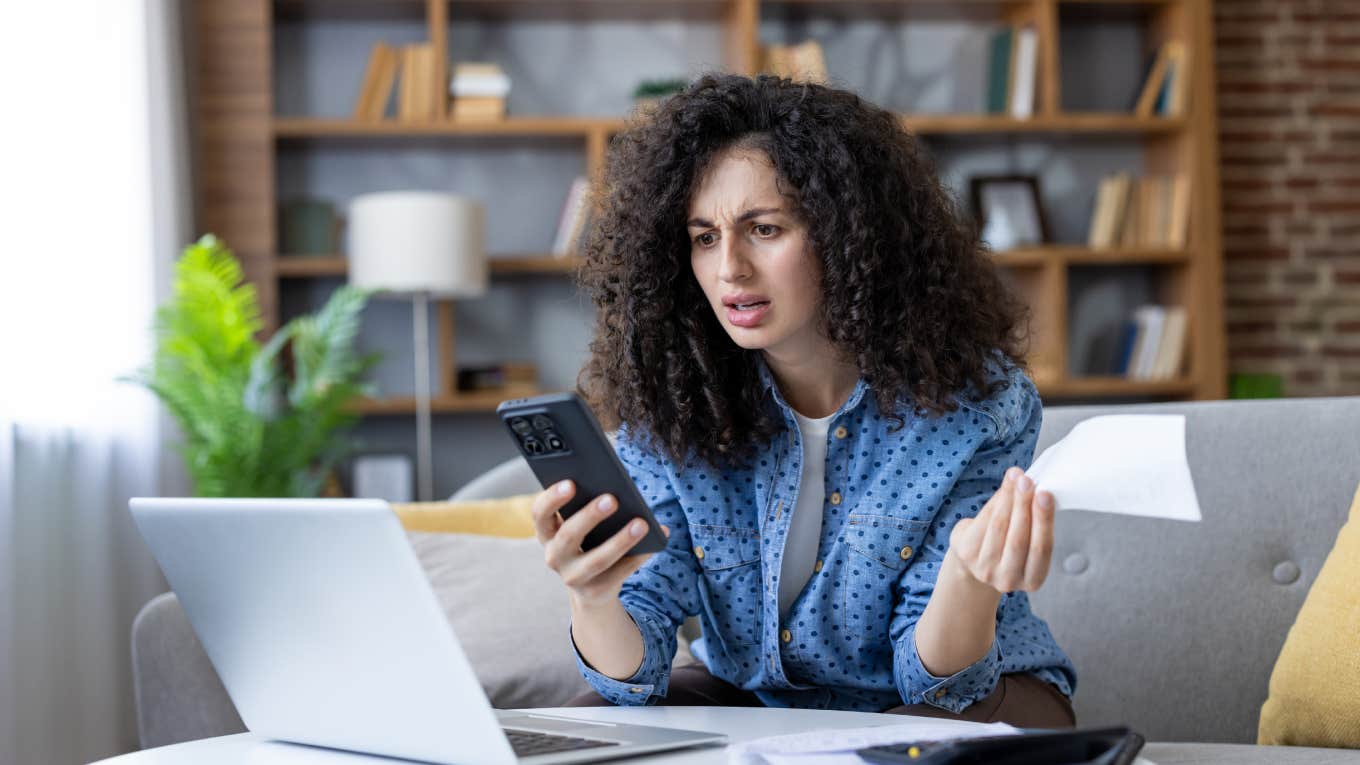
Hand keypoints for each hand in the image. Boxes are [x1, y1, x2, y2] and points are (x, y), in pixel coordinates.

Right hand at [531, 480, 668, 605]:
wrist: (591, 586)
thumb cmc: (588, 541)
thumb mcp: (580, 525)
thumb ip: (587, 506)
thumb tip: (618, 491)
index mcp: (547, 532)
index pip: (540, 514)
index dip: (552, 498)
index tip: (571, 483)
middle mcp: (554, 556)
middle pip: (568, 536)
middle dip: (590, 516)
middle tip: (612, 499)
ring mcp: (573, 577)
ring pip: (597, 559)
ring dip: (620, 541)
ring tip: (641, 523)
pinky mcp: (595, 591)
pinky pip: (620, 572)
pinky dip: (638, 556)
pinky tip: (653, 541)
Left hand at [947, 467, 1055, 593]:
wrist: (976, 560)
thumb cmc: (1008, 544)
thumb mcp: (1027, 539)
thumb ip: (1032, 517)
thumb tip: (1033, 485)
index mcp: (1032, 580)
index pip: (1041, 549)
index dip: (1043, 521)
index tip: (1045, 494)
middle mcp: (1008, 579)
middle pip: (1018, 539)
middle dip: (1024, 506)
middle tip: (1028, 481)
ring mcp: (984, 569)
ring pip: (998, 528)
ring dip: (1008, 499)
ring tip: (1016, 478)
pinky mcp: (966, 554)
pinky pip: (982, 523)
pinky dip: (995, 502)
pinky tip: (1003, 488)